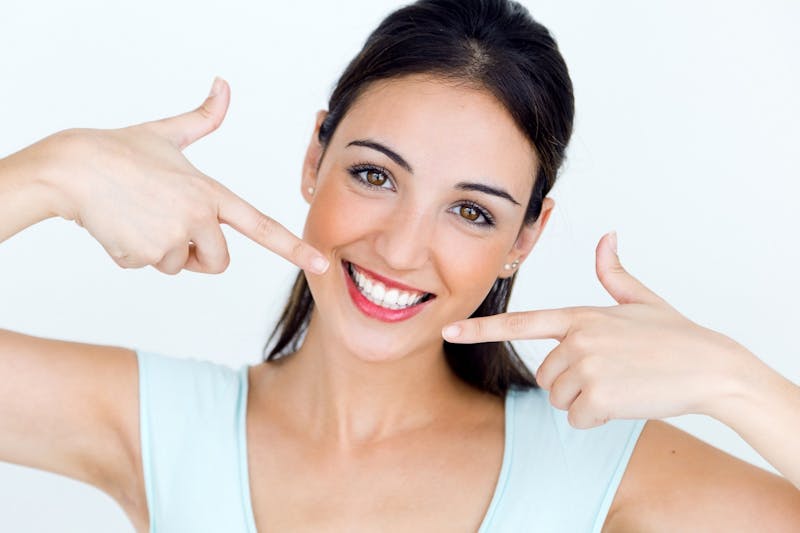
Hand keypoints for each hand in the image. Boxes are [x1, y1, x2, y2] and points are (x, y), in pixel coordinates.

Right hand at [35, 77, 328, 274]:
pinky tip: (120, 226)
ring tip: (138, 217)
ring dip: (160, 251)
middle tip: (171, 228)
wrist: (70, 169)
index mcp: (210, 192)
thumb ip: (203, 118)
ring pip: (178, 265)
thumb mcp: (167, 133)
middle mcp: (198, 218)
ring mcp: (172, 239)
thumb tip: (223, 85)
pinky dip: (133, 253)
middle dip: (199, 256)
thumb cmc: (118, 151)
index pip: (261, 225)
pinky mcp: (144, 256)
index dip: (293, 247)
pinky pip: (148, 266)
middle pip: (218, 263)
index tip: (320, 262)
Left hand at [442, 232, 752, 427]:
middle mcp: (576, 338)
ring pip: (559, 398)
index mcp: (579, 315)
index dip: (481, 329)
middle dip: (570, 381)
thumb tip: (606, 236)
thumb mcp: (640, 300)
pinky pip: (577, 418)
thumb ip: (613, 273)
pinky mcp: (598, 396)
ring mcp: (586, 367)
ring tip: (620, 383)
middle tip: (609, 372)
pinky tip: (625, 401)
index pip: (520, 322)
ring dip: (584, 399)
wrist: (711, 367)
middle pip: (545, 375)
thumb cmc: (675, 335)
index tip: (448, 332)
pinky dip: (598, 417)